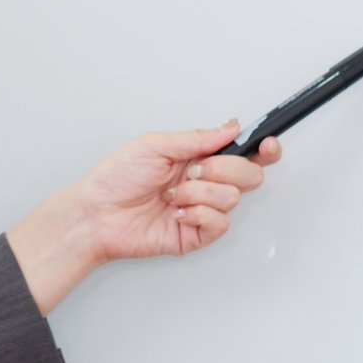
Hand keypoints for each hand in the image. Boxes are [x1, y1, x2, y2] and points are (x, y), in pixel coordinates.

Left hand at [6, 121, 279, 314]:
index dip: (263, 148)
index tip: (267, 145)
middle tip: (193, 171)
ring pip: (233, 198)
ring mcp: (202, 209)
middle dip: (224, 169)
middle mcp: (204, 183)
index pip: (244, 152)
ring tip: (171, 195)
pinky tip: (177, 213)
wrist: (95, 214)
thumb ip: (197, 138)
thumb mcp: (154, 145)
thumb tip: (230, 127)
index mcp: (197, 157)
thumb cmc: (115, 179)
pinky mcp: (196, 235)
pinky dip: (198, 214)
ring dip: (200, 192)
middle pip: (250, 174)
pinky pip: (220, 223)